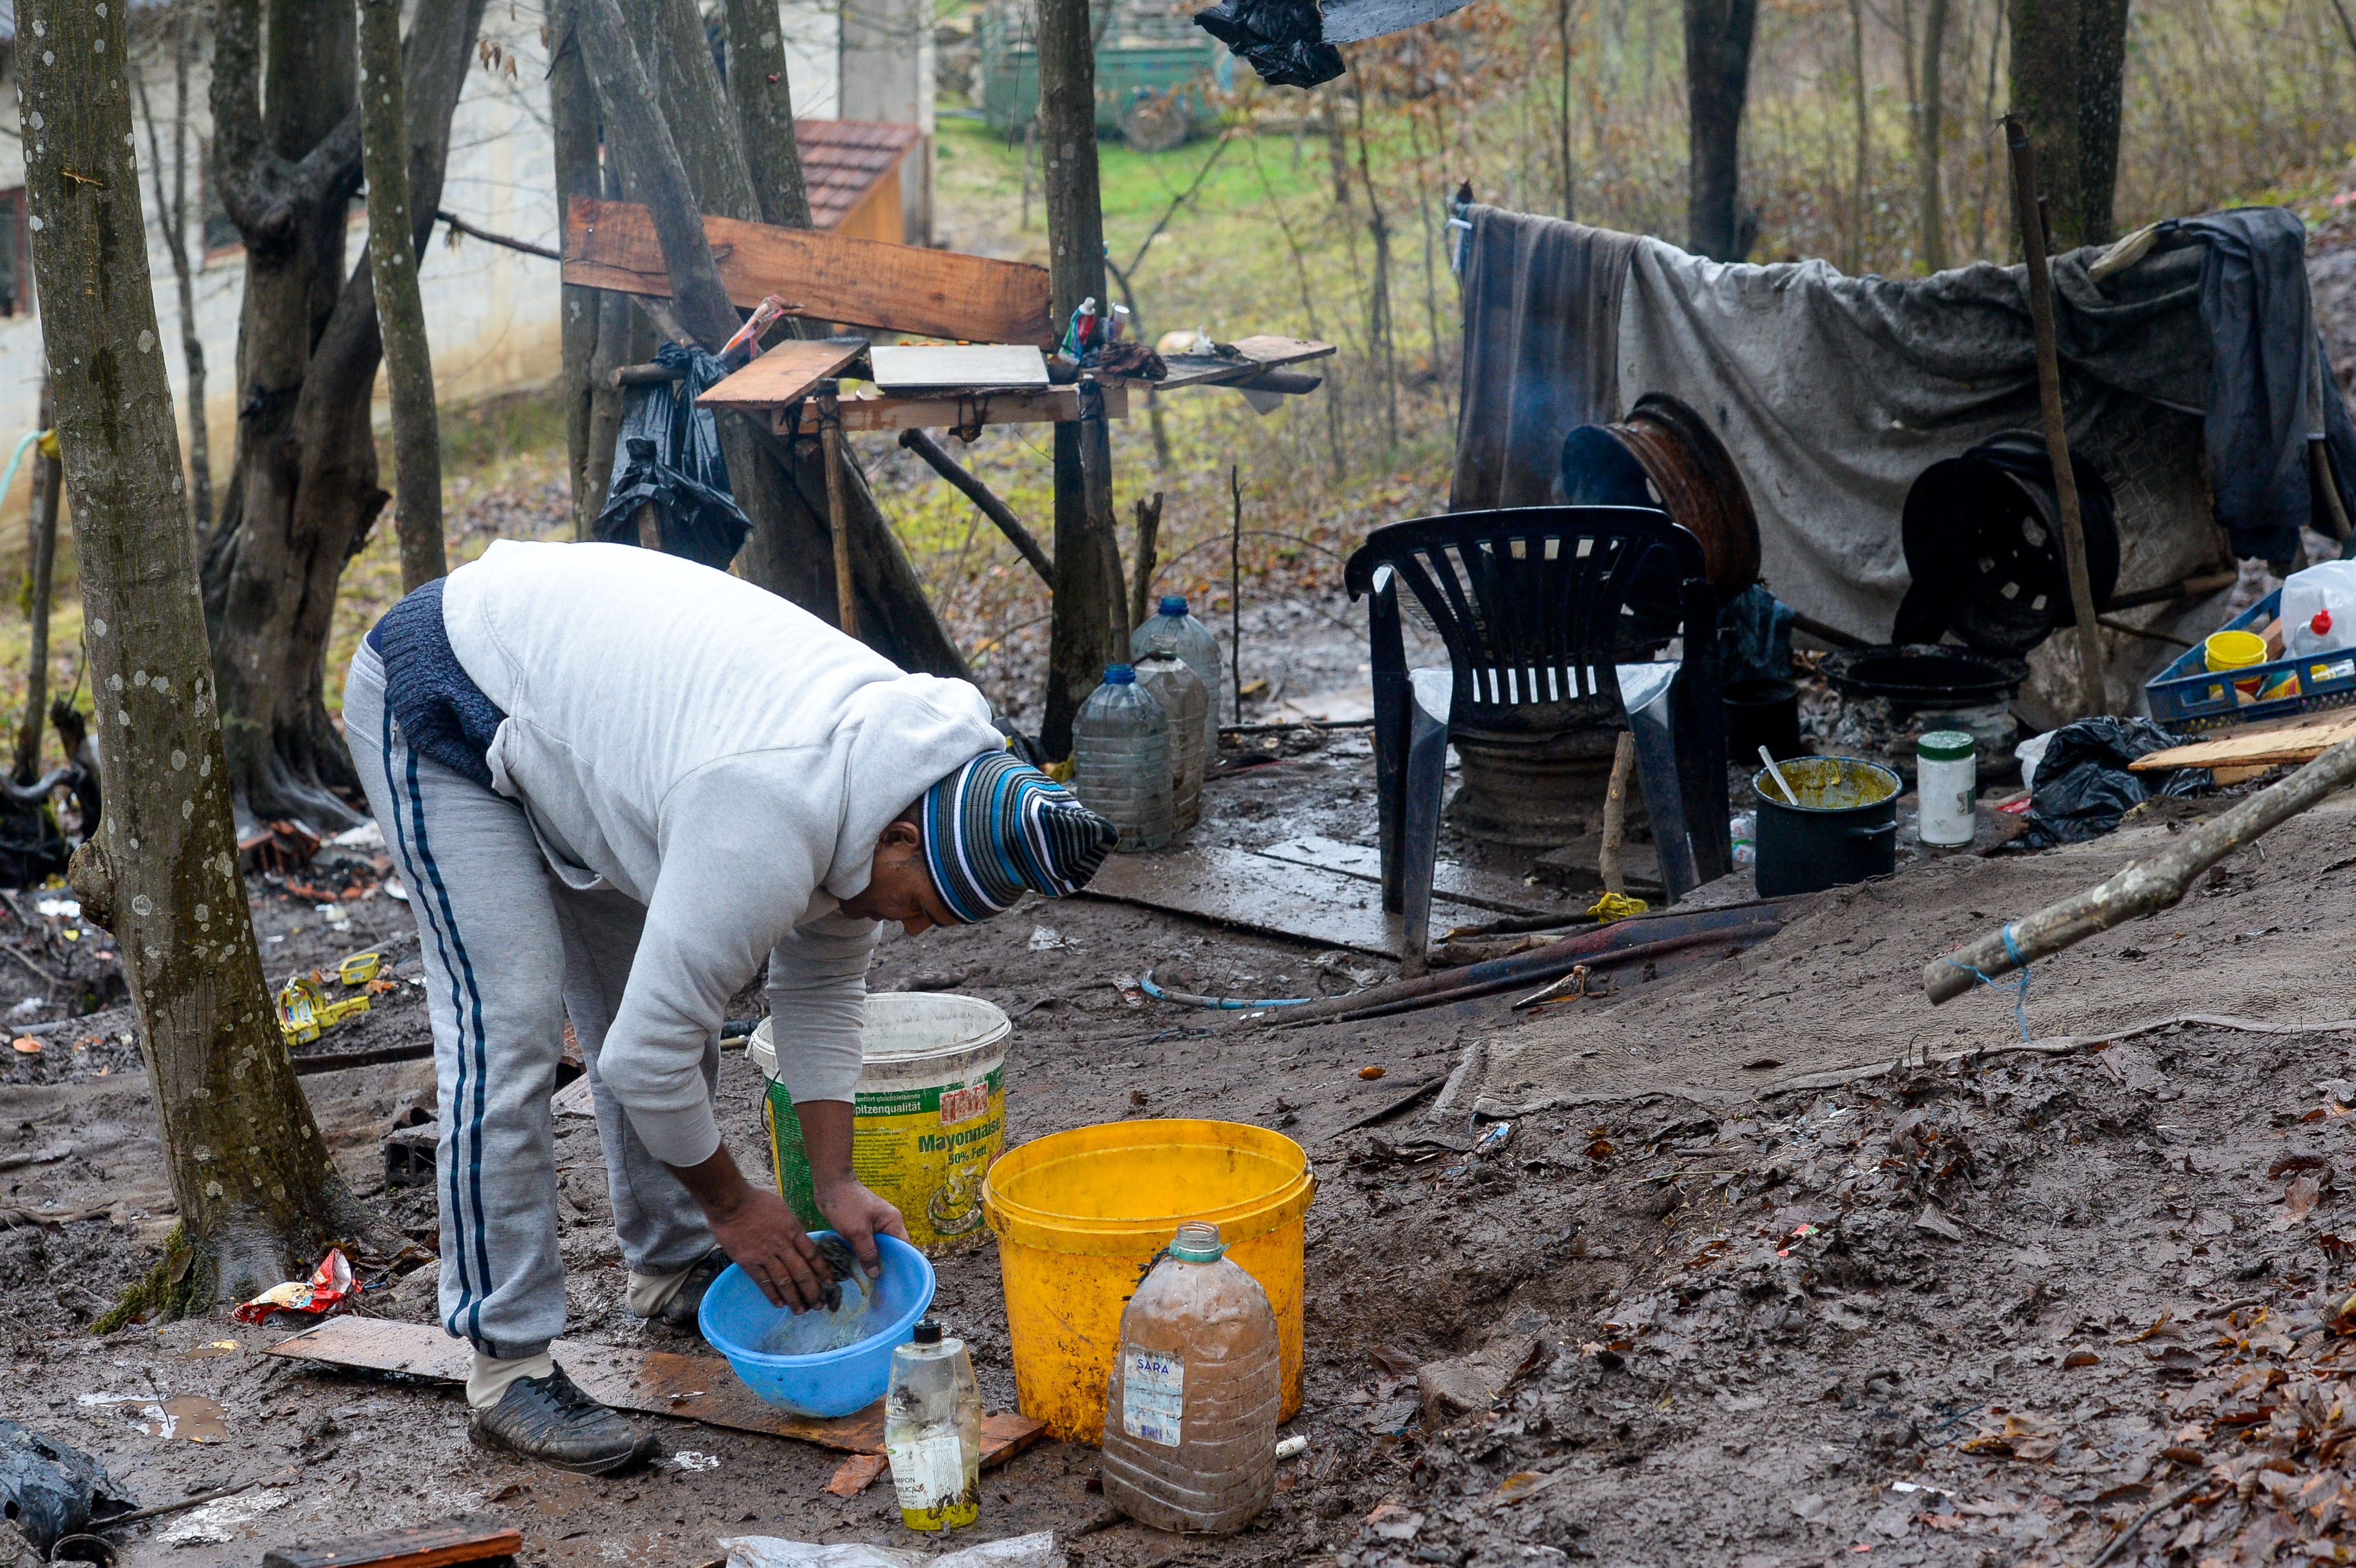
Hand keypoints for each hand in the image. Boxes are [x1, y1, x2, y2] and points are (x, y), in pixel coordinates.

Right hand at [702, 1182, 834, 1312]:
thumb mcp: (782, 1208)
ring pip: (785, 1281)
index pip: (813, 1255)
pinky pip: (764, 1282)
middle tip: (819, 1305)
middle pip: (802, 1272)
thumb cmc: (755, 1200)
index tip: (830, 1283)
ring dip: (794, 1298)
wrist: (730, 1201)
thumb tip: (797, 1235)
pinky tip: (779, 1304)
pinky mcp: (749, 1262)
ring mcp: (766, 1255)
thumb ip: (791, 1224)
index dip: (823, 1271)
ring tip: (800, 1311)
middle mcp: (783, 1245)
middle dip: (812, 1291)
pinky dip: (772, 1294)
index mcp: (793, 1230)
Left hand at [812, 1175, 908, 1281]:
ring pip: (876, 1249)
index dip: (902, 1264)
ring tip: (867, 1281)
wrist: (829, 1185)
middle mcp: (887, 1225)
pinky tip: (856, 1267)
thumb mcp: (857, 1231)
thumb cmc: (846, 1204)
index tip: (896, 1281)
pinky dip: (861, 1255)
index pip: (904, 1247)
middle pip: (890, 1250)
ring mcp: (874, 1226)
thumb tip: (876, 1274)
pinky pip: (865, 1245)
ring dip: (870, 1262)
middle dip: (884, 1266)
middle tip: (879, 1286)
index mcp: (893, 1222)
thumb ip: (868, 1253)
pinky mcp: (861, 1228)